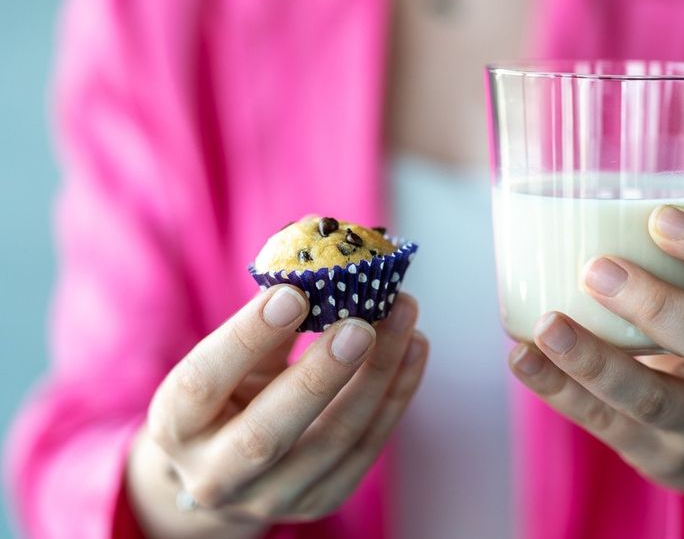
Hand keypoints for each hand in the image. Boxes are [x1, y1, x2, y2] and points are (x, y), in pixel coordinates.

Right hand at [127, 285, 426, 538]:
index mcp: (178, 428)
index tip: (293, 292)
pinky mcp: (320, 500)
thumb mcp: (222, 365)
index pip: (205, 383)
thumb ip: (262, 330)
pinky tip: (414, 347)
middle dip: (321, 375)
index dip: (248, 337)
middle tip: (362, 323)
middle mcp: (217, 476)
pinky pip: (368, 448)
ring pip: (335, 440)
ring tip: (403, 317)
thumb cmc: (223, 400)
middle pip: (269, 433)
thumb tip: (316, 273)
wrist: (223, 475)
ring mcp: (272, 497)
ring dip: (377, 375)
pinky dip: (397, 394)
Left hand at [509, 206, 683, 534]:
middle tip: (597, 268)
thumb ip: (682, 265)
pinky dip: (557, 389)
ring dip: (594, 358)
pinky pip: (601, 421)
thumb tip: (587, 190)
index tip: (662, 216)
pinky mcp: (651, 451)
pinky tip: (522, 357)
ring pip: (650, 397)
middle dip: (655, 305)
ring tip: (548, 325)